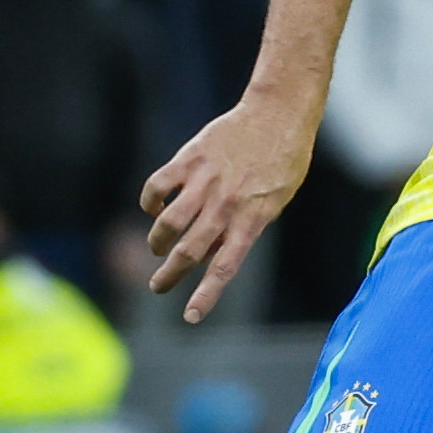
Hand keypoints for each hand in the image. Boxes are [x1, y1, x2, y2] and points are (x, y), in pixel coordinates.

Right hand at [140, 92, 316, 322]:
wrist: (277, 115)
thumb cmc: (282, 162)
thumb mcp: (274, 203)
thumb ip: (244, 229)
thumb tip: (211, 255)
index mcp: (251, 220)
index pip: (225, 267)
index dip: (206, 295)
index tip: (190, 316)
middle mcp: (226, 205)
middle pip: (189, 252)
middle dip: (168, 276)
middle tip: (157, 286)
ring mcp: (205, 182)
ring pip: (167, 224)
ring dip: (158, 242)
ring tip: (158, 247)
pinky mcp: (188, 160)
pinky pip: (157, 188)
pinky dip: (149, 203)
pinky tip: (154, 208)